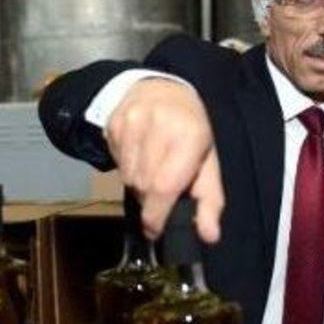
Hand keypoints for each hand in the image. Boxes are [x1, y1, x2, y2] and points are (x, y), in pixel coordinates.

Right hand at [106, 78, 223, 242]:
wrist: (160, 88)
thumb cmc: (190, 130)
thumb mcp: (207, 161)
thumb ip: (209, 200)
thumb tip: (209, 236)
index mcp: (189, 135)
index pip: (165, 185)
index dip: (157, 214)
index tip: (154, 230)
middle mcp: (159, 124)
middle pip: (144, 185)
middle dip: (150, 199)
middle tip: (160, 191)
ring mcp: (132, 122)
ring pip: (128, 176)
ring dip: (138, 184)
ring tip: (150, 168)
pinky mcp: (114, 123)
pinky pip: (116, 162)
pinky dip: (127, 168)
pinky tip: (138, 154)